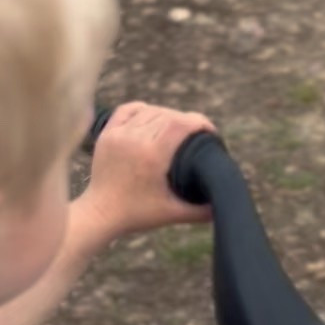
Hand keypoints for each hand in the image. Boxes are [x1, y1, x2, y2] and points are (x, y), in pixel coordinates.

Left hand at [81, 101, 215, 242]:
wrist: (101, 213)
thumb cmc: (137, 215)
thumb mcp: (173, 214)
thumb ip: (200, 211)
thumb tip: (223, 205)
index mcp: (152, 155)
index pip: (180, 124)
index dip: (199, 122)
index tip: (210, 130)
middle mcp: (134, 139)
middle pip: (167, 115)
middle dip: (186, 120)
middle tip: (196, 133)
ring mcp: (118, 134)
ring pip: (149, 111)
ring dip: (166, 115)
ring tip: (177, 127)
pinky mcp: (107, 134)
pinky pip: (128, 110)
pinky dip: (144, 110)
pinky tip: (152, 117)